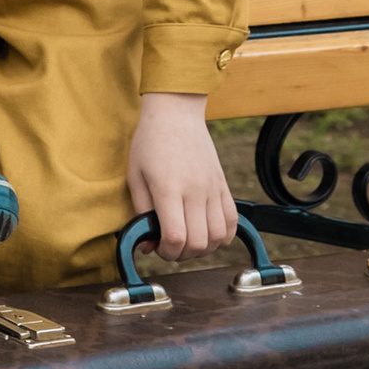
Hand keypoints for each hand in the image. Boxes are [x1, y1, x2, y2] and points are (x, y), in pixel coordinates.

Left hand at [125, 93, 240, 256]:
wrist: (175, 114)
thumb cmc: (149, 143)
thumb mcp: (135, 176)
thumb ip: (141, 213)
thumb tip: (147, 245)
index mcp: (169, 188)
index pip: (176, 237)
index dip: (167, 252)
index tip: (158, 247)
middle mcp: (195, 191)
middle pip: (198, 242)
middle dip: (182, 255)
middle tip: (170, 246)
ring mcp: (213, 188)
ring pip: (218, 237)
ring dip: (203, 249)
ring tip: (188, 241)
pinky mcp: (223, 185)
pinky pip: (232, 221)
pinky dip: (223, 236)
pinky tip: (208, 233)